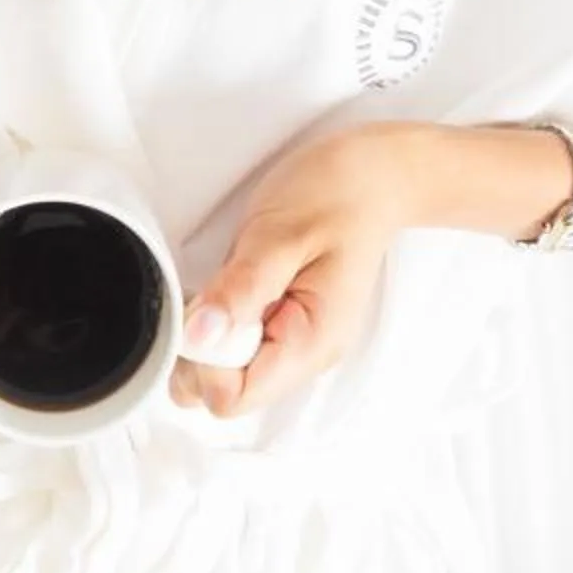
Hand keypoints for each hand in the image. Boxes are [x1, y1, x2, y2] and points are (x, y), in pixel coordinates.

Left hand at [169, 126, 419, 420]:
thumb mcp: (280, 235)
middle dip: (201, 349)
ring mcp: (293, 343)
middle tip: (217, 290)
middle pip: (224, 392)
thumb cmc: (338, 195)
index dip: (204, 359)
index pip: (233, 396)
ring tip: (229, 283)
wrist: (375, 176)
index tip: (208, 309)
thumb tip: (197, 338)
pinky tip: (233, 285)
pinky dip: (219, 320)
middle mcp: (304, 356)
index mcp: (310, 344)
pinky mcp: (282, 325)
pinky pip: (235, 346)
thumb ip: (240, 289)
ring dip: (209, 333)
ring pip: (225, 372)